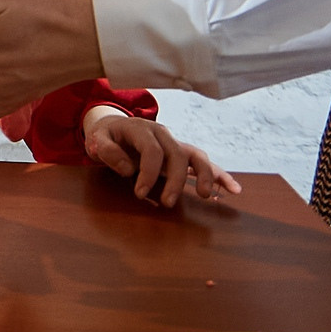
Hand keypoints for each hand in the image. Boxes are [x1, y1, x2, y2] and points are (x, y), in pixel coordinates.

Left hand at [83, 105, 240, 205]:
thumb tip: (128, 168)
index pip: (151, 150)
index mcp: (140, 128)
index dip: (148, 172)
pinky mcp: (183, 154)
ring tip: (206, 196)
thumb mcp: (97, 140)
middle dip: (175, 180)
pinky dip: (220, 175)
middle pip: (176, 154)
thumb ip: (106, 150)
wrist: (114, 128)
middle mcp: (162, 133)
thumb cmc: (106, 137)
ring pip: (196, 156)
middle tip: (167, 203)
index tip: (139, 193)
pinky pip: (204, 163)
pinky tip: (234, 190)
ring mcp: (175, 143)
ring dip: (204, 176)